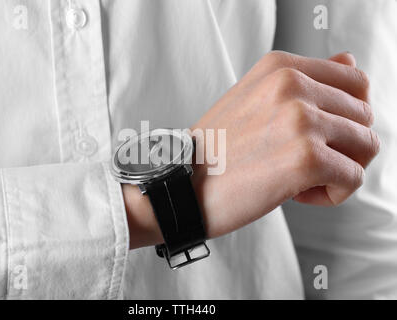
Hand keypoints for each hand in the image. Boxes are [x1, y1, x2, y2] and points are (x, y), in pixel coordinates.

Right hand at [190, 51, 378, 238]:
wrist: (182, 185)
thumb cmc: (217, 151)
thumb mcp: (255, 98)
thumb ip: (306, 79)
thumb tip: (350, 61)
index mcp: (280, 67)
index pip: (355, 81)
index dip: (344, 116)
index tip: (314, 136)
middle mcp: (292, 85)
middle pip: (364, 115)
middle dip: (341, 146)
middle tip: (301, 161)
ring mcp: (300, 119)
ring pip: (366, 146)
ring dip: (337, 169)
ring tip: (299, 178)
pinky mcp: (306, 158)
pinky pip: (353, 177)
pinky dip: (332, 193)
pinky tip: (297, 194)